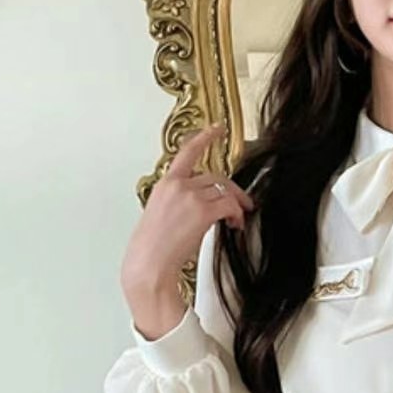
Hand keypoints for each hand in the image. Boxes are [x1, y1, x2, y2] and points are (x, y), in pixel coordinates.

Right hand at [120, 122, 255, 302]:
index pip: (187, 153)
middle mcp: (178, 185)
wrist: (149, 263)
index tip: (216, 129)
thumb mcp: (160, 215)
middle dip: (233, 190)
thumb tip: (196, 210)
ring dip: (237, 205)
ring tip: (238, 219)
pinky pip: (229, 205)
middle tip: (244, 203)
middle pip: (215, 176)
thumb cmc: (152, 247)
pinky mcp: (202, 211)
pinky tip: (235, 224)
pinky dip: (237, 214)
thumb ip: (178, 203)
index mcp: (165, 184)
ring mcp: (190, 196)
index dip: (204, 138)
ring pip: (224, 190)